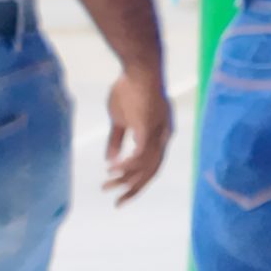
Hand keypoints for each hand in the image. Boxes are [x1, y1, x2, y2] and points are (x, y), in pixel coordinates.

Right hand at [102, 64, 173, 200]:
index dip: (137, 181)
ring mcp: (158, 133)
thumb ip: (118, 141)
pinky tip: (112, 170)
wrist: (139, 68)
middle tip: (117, 203)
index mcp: (160, 135)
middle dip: (133, 189)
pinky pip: (140, 154)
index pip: (152, 166)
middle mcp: (164, 137)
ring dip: (125, 179)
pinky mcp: (149, 127)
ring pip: (145, 166)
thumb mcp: (121, 120)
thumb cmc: (129, 89)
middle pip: (151, 172)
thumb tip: (110, 161)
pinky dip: (126, 165)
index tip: (122, 194)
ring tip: (106, 185)